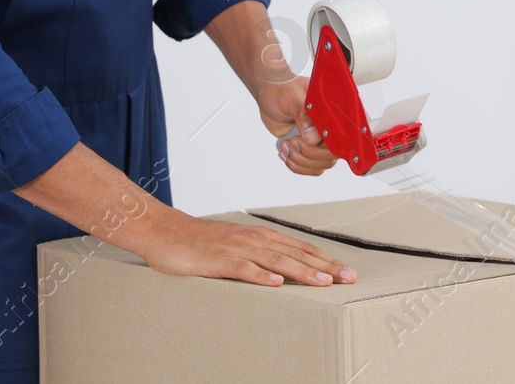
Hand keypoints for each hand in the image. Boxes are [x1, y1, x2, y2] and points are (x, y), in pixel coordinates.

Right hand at [144, 215, 355, 286]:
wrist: (165, 231)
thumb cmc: (202, 241)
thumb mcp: (237, 245)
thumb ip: (260, 254)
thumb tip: (286, 269)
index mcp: (261, 236)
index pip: (301, 247)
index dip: (325, 259)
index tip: (347, 271)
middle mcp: (253, 239)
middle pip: (296, 253)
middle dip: (325, 266)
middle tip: (348, 278)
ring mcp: (236, 248)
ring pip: (275, 260)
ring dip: (302, 270)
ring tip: (323, 281)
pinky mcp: (217, 260)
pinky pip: (242, 268)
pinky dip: (260, 275)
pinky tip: (276, 283)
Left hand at [257, 75, 338, 176]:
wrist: (270, 96)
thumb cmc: (283, 89)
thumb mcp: (292, 97)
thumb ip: (303, 115)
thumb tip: (313, 137)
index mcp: (335, 110)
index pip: (345, 133)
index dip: (334, 143)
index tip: (314, 142)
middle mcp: (332, 127)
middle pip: (333, 154)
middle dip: (310, 153)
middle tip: (294, 141)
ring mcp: (321, 141)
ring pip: (321, 164)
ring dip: (300, 160)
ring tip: (286, 144)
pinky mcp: (309, 149)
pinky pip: (310, 167)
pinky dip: (295, 164)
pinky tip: (285, 151)